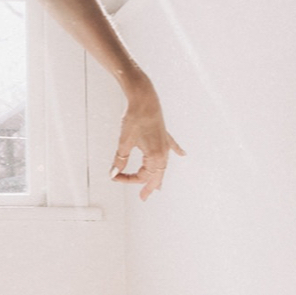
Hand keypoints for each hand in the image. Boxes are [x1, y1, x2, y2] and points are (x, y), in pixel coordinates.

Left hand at [110, 82, 185, 201]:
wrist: (144, 98)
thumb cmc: (135, 118)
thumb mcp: (125, 141)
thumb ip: (120, 160)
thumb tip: (113, 173)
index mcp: (155, 156)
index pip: (142, 176)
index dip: (128, 179)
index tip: (115, 177)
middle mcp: (163, 152)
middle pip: (156, 175)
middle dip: (148, 186)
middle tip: (144, 197)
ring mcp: (165, 143)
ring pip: (163, 165)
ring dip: (159, 175)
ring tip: (159, 186)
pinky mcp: (163, 134)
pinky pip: (171, 147)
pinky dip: (176, 151)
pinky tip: (182, 154)